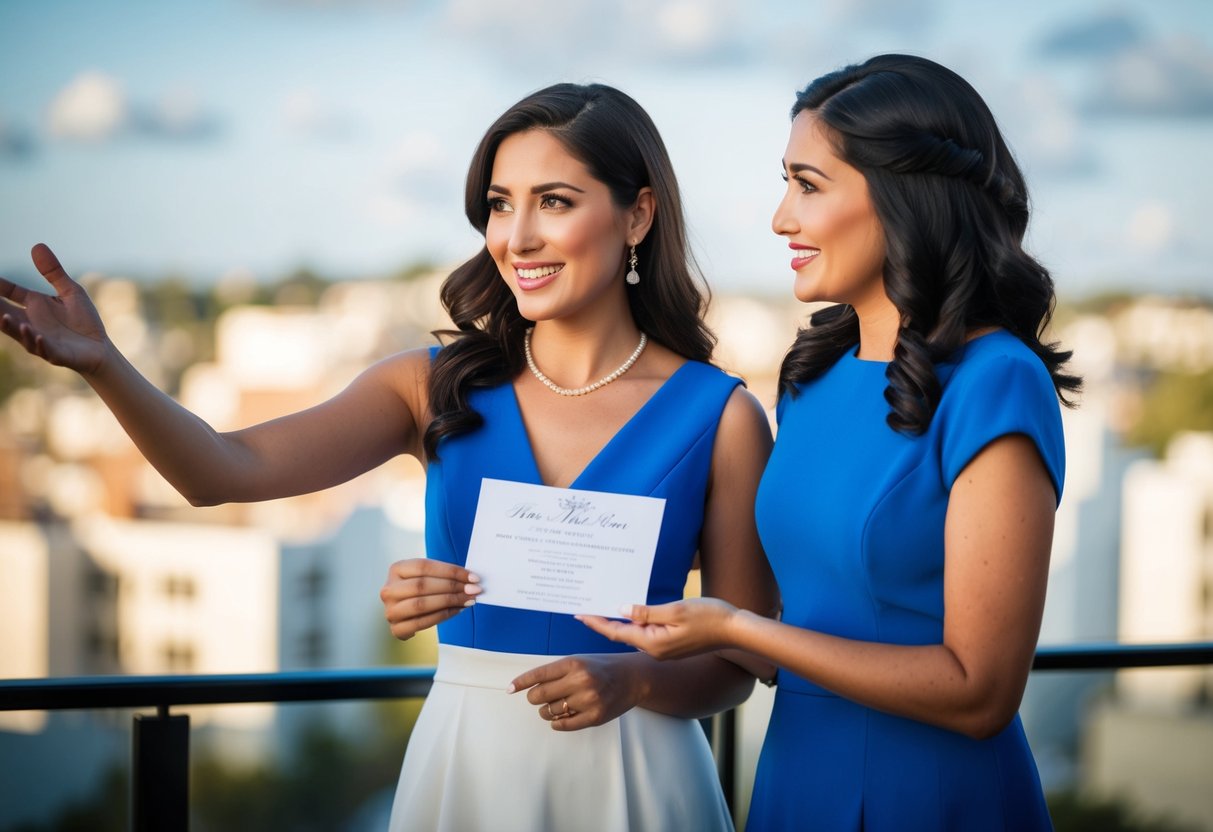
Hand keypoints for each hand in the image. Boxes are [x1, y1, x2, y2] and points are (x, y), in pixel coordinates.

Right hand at [0, 244, 109, 373]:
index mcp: (34, 305)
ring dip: (11, 326)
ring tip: (3, 317)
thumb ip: (53, 272)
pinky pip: (44, 349)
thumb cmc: (84, 320)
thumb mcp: (70, 291)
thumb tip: (37, 245)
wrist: (100, 348)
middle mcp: (32, 322)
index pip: (9, 292)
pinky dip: (38, 343)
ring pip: (20, 333)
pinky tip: (36, 335)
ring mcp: (41, 339)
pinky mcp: (56, 353)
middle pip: (5, 313)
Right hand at [380, 558, 480, 639]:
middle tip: (474, 589)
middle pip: (422, 585)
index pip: (424, 566)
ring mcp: (391, 610)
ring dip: (450, 601)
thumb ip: (443, 576)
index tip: (472, 576)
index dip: (450, 571)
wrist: (404, 613)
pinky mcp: (396, 629)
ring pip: (421, 604)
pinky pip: (423, 622)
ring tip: (468, 600)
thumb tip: (470, 580)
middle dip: (452, 587)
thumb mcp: (425, 577)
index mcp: (396, 569)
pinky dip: (443, 616)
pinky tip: (458, 610)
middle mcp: (389, 589)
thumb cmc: (419, 591)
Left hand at [508, 654, 643, 731]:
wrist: (633, 678)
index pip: (539, 674)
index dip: (521, 682)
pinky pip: (565, 725)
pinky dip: (557, 723)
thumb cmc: (602, 668)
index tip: (510, 689)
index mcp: (573, 663)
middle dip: (534, 698)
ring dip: (546, 711)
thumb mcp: (579, 661)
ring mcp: (588, 699)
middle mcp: (580, 680)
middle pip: (540, 695)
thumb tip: (529, 686)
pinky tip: (558, 719)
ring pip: (550, 711)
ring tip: (555, 706)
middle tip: (539, 698)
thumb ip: (557, 672)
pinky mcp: (595, 716)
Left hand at [578, 597, 738, 659]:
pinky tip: (630, 611)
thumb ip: (647, 611)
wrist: (736, 631)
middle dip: (603, 621)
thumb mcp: (676, 610)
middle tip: (584, 607)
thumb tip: (621, 610)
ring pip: (634, 633)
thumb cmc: (710, 618)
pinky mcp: (671, 644)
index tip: (578, 614)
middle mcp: (655, 649)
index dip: (596, 622)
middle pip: (622, 634)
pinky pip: (647, 632)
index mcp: (653, 643)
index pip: (616, 632)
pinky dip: (635, 622)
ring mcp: (664, 648)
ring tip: (602, 606)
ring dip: (619, 621)